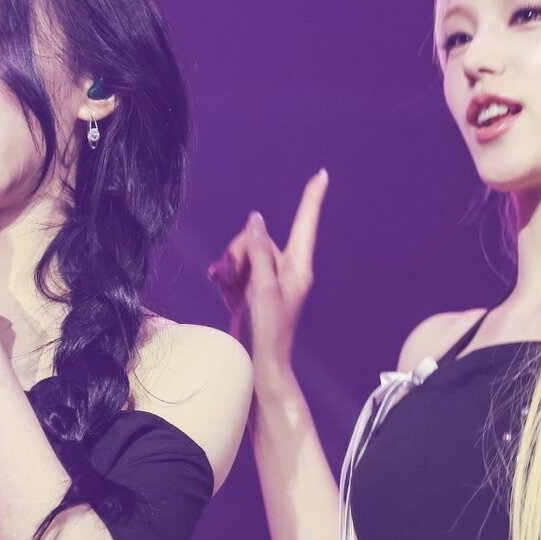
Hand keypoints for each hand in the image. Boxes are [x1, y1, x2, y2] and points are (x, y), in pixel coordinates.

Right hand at [206, 169, 326, 372]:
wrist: (259, 364)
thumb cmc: (268, 331)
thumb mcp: (263, 288)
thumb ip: (259, 252)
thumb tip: (256, 221)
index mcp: (298, 267)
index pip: (305, 224)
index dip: (312, 198)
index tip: (322, 175)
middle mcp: (285, 270)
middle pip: (257, 239)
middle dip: (238, 252)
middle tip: (233, 277)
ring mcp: (268, 281)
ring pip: (242, 254)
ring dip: (228, 267)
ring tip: (224, 287)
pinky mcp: (252, 291)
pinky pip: (235, 270)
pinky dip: (225, 277)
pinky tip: (218, 286)